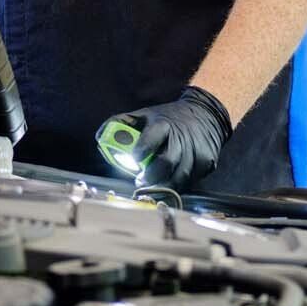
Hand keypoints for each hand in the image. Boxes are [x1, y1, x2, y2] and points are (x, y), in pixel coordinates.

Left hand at [96, 86, 231, 188]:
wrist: (206, 115)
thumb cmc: (168, 118)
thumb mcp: (146, 114)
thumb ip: (123, 123)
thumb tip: (100, 137)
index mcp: (164, 124)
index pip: (153, 136)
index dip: (142, 149)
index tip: (134, 160)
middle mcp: (182, 138)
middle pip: (167, 162)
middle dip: (151, 176)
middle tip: (140, 183)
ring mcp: (196, 152)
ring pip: (179, 177)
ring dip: (164, 187)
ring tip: (151, 191)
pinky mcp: (206, 163)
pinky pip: (190, 181)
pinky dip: (177, 187)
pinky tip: (168, 187)